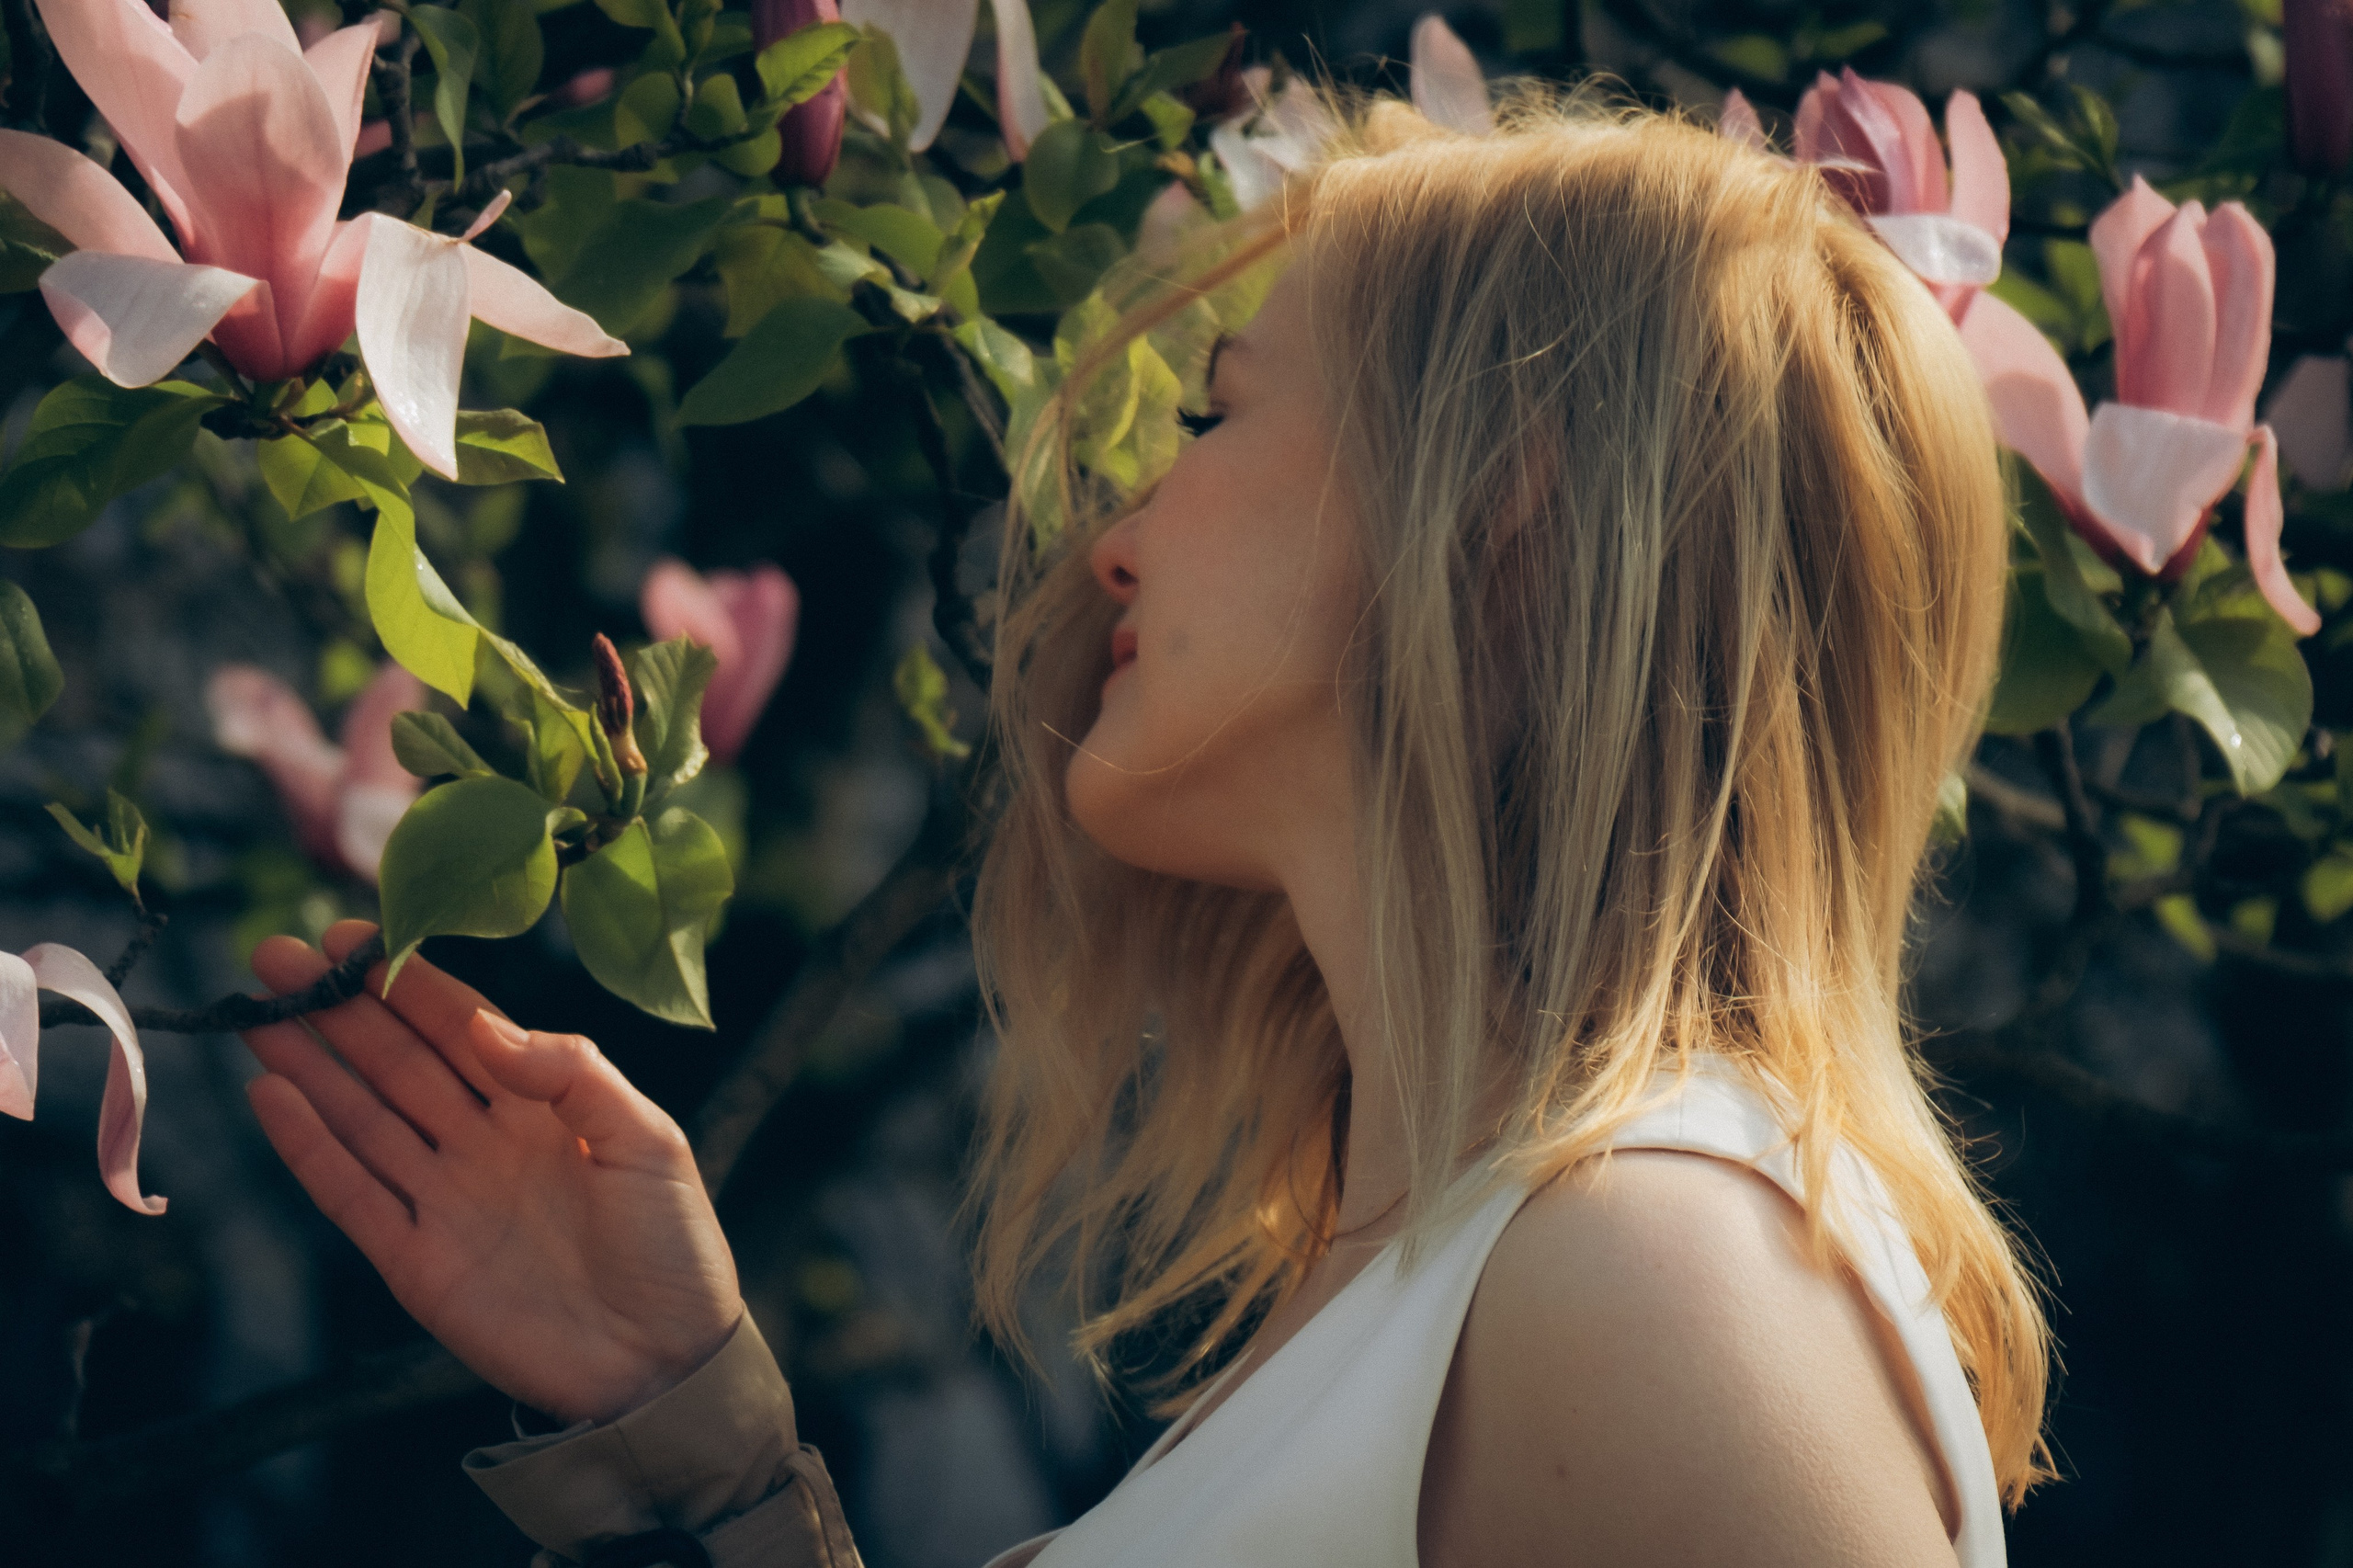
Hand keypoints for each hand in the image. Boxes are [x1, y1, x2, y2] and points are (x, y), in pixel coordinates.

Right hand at [242, 920, 742, 1424]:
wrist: (664, 1362)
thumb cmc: (674, 1246)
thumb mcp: (649, 1140)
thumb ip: (573, 1073)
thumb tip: (489, 1028)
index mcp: (546, 1104)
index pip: (463, 1027)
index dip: (408, 983)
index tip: (352, 937)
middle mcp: (485, 1141)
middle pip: (397, 1063)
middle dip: (338, 1009)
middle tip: (275, 956)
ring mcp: (446, 1199)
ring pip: (362, 1117)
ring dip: (308, 1065)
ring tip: (257, 1013)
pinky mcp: (416, 1260)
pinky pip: (350, 1193)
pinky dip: (307, 1146)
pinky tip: (271, 1094)